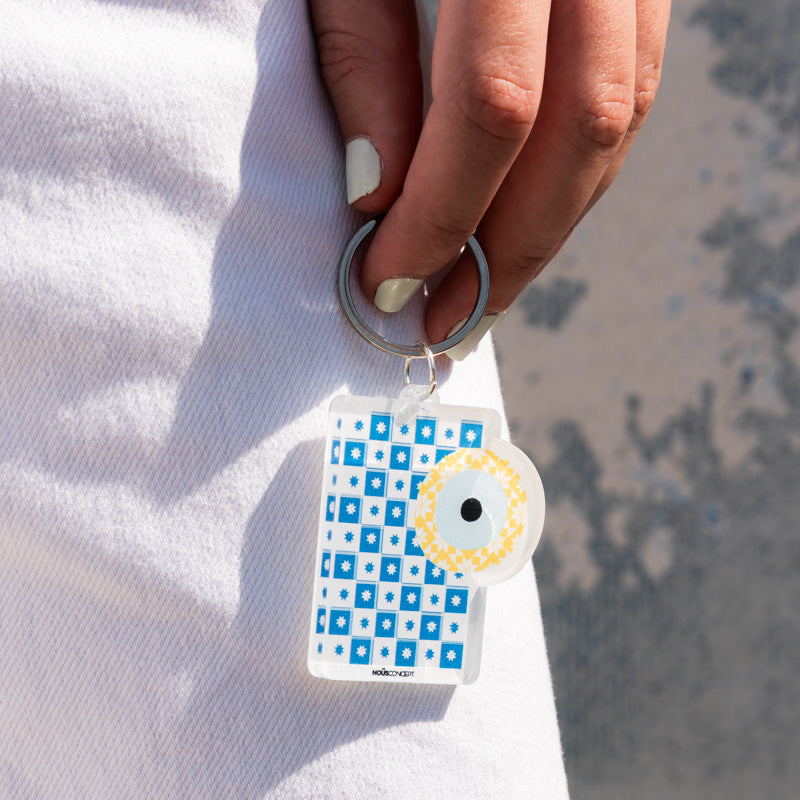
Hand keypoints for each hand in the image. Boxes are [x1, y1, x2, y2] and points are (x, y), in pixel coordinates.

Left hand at [311, 0, 670, 358]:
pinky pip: (629, 89)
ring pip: (617, 120)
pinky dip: (573, 169)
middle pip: (580, 129)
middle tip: (450, 317)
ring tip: (485, 285)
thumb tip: (379, 193)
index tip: (390, 278)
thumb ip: (363, 57)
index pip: (495, 105)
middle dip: (510, 247)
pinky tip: (524, 213)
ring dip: (549, 221)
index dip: (442, 211)